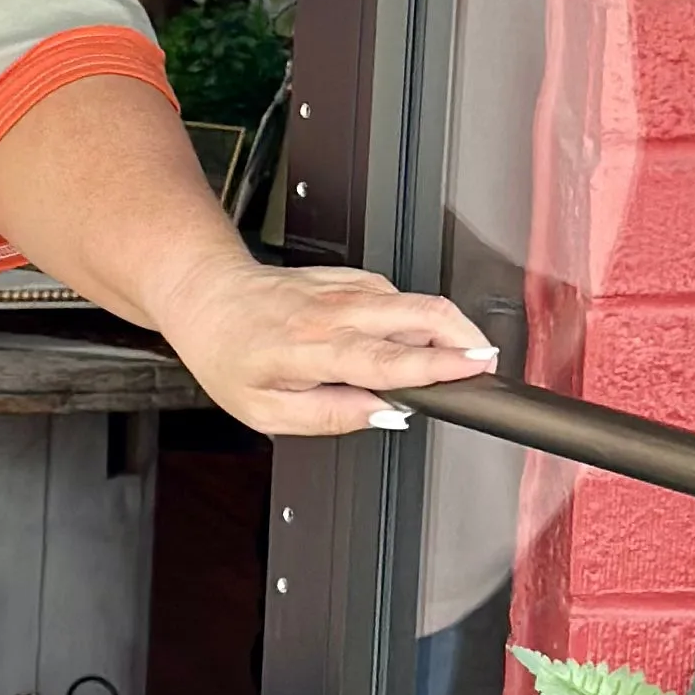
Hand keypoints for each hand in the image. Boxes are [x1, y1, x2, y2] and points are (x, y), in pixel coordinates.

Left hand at [152, 252, 497, 438]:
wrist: (208, 295)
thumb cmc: (229, 354)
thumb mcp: (265, 411)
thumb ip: (329, 417)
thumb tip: (385, 415)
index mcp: (309, 349)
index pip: (385, 358)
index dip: (436, 364)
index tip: (474, 368)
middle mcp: (332, 312)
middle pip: (416, 314)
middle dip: (463, 335)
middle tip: (487, 362)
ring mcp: (344, 289)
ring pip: (414, 302)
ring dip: (447, 327)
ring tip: (459, 357)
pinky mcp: (351, 278)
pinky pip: (397, 298)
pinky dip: (417, 319)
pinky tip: (414, 339)